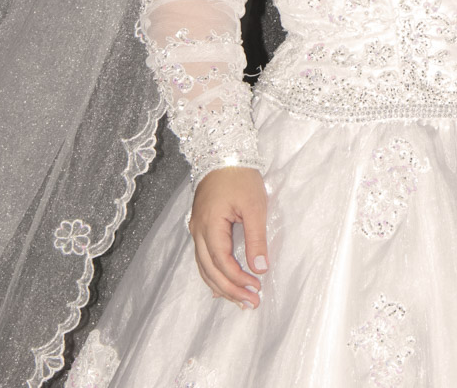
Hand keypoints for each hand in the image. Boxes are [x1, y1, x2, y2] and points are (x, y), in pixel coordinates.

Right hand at [188, 166, 268, 309]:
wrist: (224, 151)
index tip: (257, 290)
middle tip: (251, 304)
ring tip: (239, 301)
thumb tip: (260, 269)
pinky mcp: (200, 225)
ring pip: (204, 266)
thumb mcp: (254, 206)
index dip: (238, 280)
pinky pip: (202, 257)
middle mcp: (197, 230)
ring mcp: (196, 228)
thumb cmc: (241, 176)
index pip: (222, 263)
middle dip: (230, 290)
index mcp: (209, 225)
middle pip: (210, 270)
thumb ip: (256, 238)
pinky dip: (212, 273)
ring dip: (221, 285)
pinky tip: (221, 286)